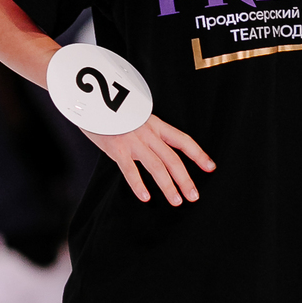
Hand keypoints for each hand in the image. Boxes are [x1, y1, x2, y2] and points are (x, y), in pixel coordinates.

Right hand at [81, 113, 214, 207]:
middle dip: (185, 179)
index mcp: (155, 124)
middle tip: (194, 196)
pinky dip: (138, 184)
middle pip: (173, 158)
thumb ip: (147, 132)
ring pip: (157, 166)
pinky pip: (130, 169)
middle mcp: (148, 133)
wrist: (91, 100)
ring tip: (176, 201)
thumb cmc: (112, 112)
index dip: (198, 154)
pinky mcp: (117, 148)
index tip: (210, 167)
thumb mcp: (136, 117)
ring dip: (168, 186)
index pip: (183, 140)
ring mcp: (133, 141)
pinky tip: (145, 197)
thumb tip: (157, 148)